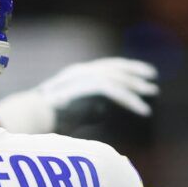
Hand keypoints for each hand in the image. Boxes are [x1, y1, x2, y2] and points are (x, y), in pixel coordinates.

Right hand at [0, 58, 159, 133]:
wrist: (35, 118)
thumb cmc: (49, 119)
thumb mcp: (75, 111)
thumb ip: (90, 107)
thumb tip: (104, 110)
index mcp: (78, 74)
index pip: (107, 67)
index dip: (125, 69)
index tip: (140, 75)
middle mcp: (83, 71)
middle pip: (116, 68)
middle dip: (135, 72)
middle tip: (152, 79)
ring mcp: (86, 77)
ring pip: (119, 79)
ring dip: (137, 87)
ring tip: (151, 93)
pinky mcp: (90, 87)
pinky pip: (117, 93)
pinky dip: (132, 102)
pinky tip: (143, 111)